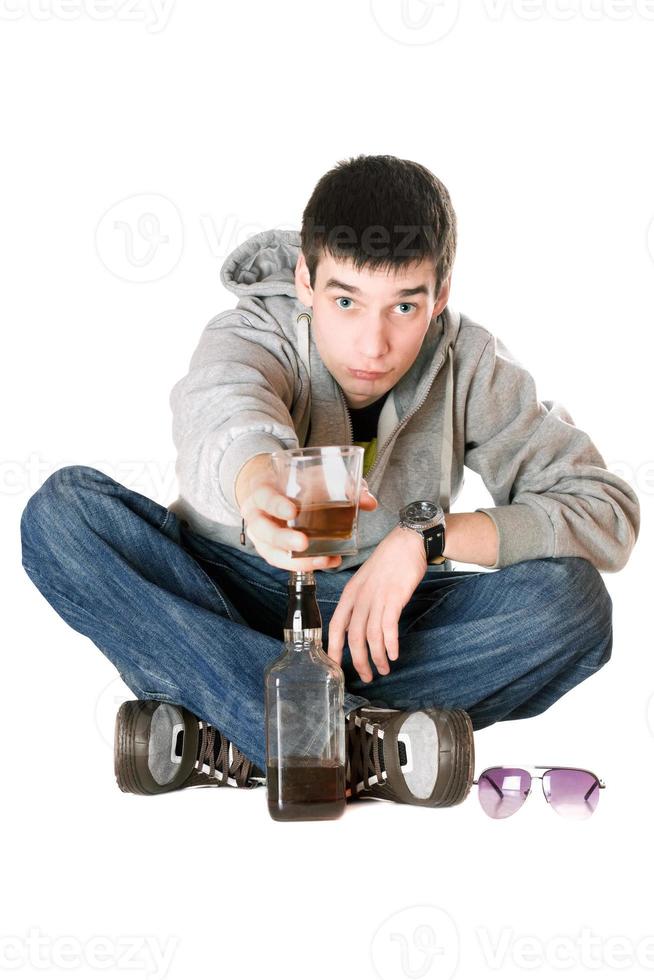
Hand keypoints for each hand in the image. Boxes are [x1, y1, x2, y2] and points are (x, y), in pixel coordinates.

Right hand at [239, 463, 377, 572]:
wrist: (274, 490)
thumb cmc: (295, 482)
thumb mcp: (314, 476)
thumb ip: (342, 485)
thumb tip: (369, 502)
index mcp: (262, 491)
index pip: (264, 497)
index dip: (276, 504)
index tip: (293, 509)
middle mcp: (257, 516)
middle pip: (263, 531)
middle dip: (283, 539)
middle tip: (303, 543)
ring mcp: (261, 537)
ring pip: (271, 553)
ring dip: (296, 560)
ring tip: (322, 560)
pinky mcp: (272, 551)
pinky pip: (284, 563)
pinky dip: (305, 564)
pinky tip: (326, 561)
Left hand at [327, 525, 427, 681]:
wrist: (406, 543)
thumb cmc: (388, 563)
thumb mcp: (365, 582)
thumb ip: (359, 603)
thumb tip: (355, 627)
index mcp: (350, 594)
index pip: (335, 626)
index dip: (333, 649)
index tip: (335, 666)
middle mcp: (360, 597)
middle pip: (353, 637)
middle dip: (359, 661)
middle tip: (366, 676)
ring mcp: (377, 597)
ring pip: (371, 636)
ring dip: (377, 657)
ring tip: (384, 669)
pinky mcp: (394, 597)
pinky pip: (389, 627)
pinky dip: (390, 644)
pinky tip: (393, 655)